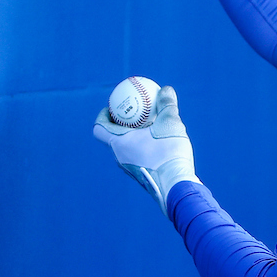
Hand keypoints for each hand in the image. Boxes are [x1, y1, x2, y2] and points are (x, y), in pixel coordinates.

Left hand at [93, 85, 198, 214]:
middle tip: (130, 114)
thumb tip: (166, 89)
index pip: (99, 128)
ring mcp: (130, 169)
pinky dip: (141, 147)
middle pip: (111, 138)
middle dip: (118, 124)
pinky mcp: (142, 176)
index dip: (102, 116)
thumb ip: (166, 105)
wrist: (177, 187)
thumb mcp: (170, 123)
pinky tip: (158, 143)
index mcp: (118, 144)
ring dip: (131, 137)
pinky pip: (136, 157)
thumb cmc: (169, 154)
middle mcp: (119, 158)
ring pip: (125, 149)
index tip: (110, 108)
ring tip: (146, 127)